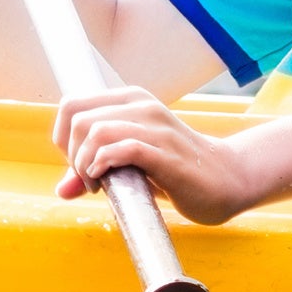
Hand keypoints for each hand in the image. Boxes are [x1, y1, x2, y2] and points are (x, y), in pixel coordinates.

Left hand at [53, 83, 264, 225]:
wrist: (229, 179)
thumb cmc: (177, 170)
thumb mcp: (131, 165)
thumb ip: (95, 171)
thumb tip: (62, 190)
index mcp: (131, 101)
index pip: (71, 105)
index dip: (63, 138)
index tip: (78, 163)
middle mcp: (142, 106)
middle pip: (78, 119)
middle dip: (72, 156)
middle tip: (88, 178)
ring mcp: (156, 128)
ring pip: (96, 132)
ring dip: (85, 165)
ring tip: (97, 184)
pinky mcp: (167, 153)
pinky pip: (123, 149)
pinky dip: (104, 167)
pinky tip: (108, 183)